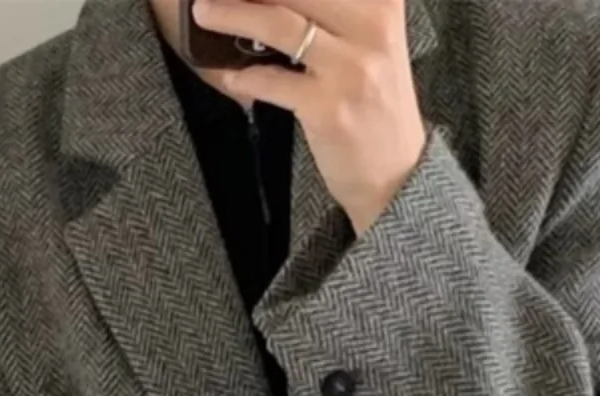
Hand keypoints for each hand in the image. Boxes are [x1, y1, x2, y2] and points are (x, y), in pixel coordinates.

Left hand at [191, 0, 426, 234]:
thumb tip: (275, 0)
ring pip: (279, 23)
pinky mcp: (330, 108)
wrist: (396, 174)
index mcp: (383, 2)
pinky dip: (245, 77)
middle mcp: (373, 26)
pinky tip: (232, 75)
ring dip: (231, 14)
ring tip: (203, 11)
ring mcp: (352, 68)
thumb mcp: (372, 41)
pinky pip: (272, 82)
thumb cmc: (375, 105)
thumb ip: (337, 10)